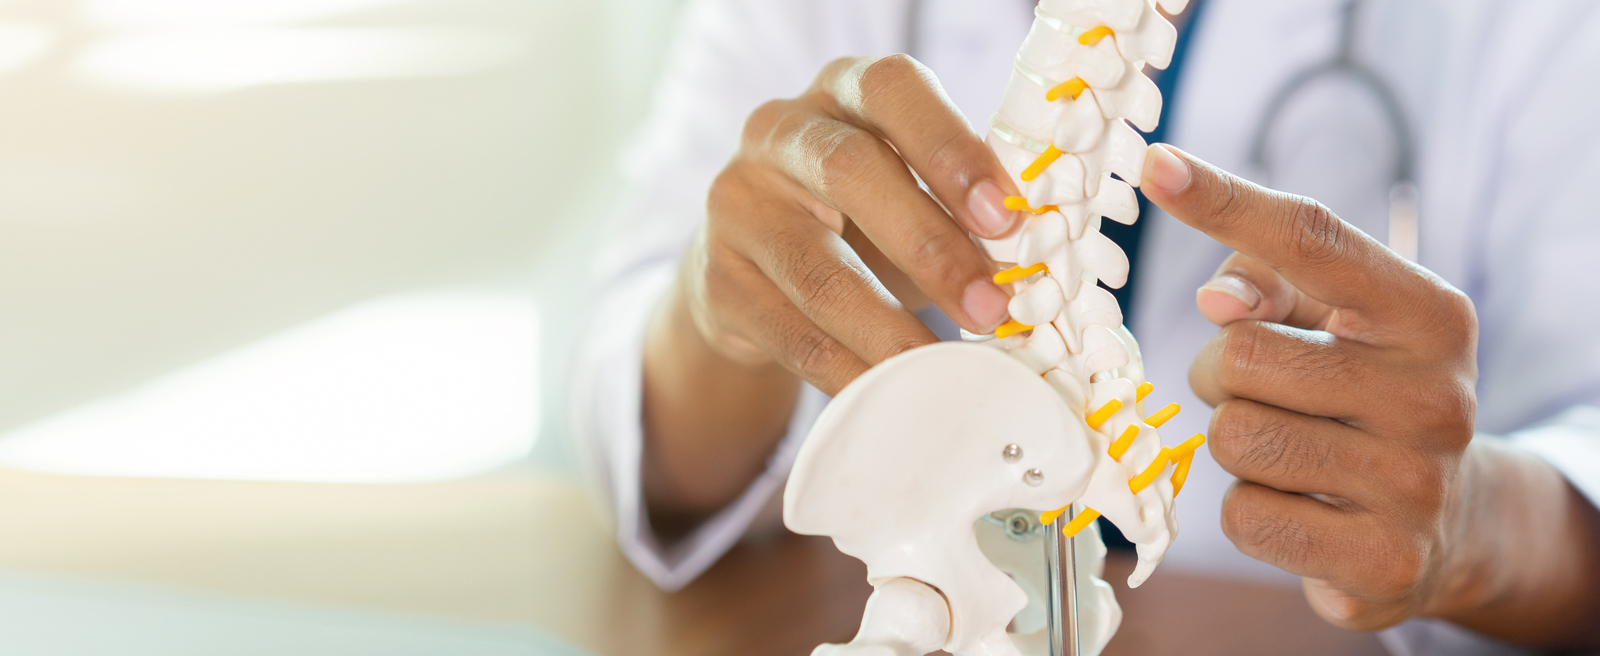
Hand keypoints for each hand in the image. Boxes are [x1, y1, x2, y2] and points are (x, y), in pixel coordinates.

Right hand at [688, 54, 1018, 389]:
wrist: (753, 266)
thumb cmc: (861, 218)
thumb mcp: (908, 188)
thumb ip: (960, 208)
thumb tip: (1031, 267)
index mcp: (842, 91)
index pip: (892, 89)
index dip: (951, 148)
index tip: (1005, 217)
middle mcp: (779, 132)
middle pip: (851, 174)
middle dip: (931, 246)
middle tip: (991, 307)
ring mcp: (738, 205)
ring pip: (817, 271)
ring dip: (891, 327)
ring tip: (946, 367)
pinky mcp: (717, 281)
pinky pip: (791, 333)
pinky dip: (850, 369)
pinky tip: (893, 391)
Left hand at [1140, 143, 1480, 628]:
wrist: (1450, 524)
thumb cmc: (1364, 394)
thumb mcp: (1338, 322)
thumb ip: (1269, 281)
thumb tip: (1218, 299)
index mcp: (1429, 315)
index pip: (1313, 239)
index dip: (1224, 201)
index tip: (1154, 163)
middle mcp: (1436, 396)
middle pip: (1239, 355)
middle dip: (1222, 374)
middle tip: (1268, 394)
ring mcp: (1415, 484)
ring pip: (1233, 436)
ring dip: (1235, 442)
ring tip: (1290, 449)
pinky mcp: (1380, 560)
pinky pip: (1241, 515)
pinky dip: (1247, 509)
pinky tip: (1299, 505)